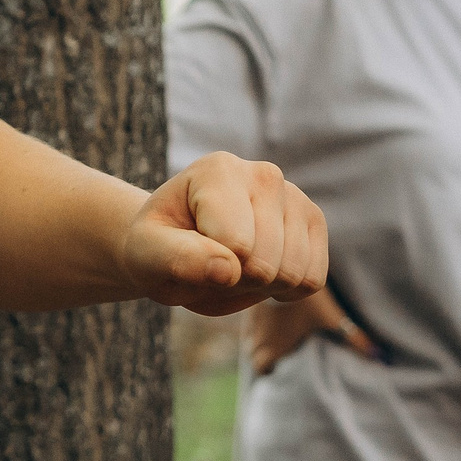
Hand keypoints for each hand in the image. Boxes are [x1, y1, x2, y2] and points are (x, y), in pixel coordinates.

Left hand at [116, 151, 326, 316]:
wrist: (178, 244)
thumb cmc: (158, 247)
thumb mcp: (146, 255)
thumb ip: (178, 258)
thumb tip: (229, 269)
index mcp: (218, 171)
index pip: (235, 245)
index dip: (210, 269)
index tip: (188, 249)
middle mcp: (264, 175)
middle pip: (266, 265)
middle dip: (236, 280)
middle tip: (210, 263)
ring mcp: (295, 196)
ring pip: (294, 275)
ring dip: (260, 287)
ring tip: (234, 263)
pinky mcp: (314, 222)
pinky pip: (313, 280)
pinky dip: (285, 289)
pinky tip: (260, 267)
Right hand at [248, 288, 380, 375]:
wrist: (278, 262)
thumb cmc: (304, 299)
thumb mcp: (332, 318)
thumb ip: (354, 339)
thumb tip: (380, 357)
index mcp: (273, 345)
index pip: (261, 367)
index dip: (269, 368)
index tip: (280, 365)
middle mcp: (257, 333)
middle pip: (251, 353)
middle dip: (261, 354)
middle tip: (278, 350)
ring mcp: (247, 314)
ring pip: (246, 332)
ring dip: (256, 334)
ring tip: (271, 330)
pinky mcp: (241, 295)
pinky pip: (241, 312)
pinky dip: (252, 315)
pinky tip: (264, 308)